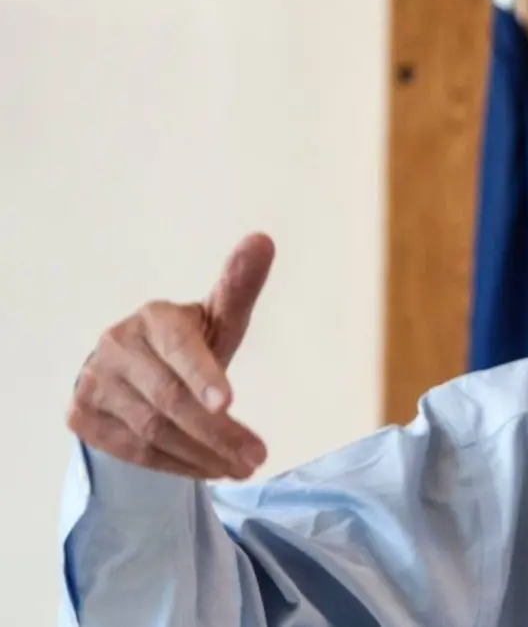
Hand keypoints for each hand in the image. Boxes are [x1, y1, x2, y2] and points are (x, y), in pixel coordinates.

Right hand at [67, 233, 274, 479]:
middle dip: (218, 433)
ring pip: (152, 431)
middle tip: (257, 457)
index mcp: (154, 316)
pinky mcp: (82, 415)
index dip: (203, 375)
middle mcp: (117, 344)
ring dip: (202, 456)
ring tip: (240, 468)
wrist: (134, 370)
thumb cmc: (190, 343)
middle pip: (170, 400)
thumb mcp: (219, 318)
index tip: (229, 403)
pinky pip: (133, 451)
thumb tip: (263, 240)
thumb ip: (240, 287)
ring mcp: (95, 381)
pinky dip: (175, 466)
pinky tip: (207, 469)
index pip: (179, 347)